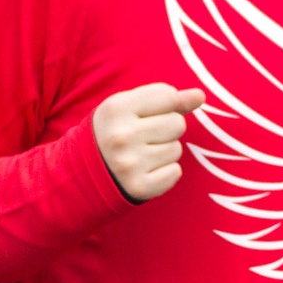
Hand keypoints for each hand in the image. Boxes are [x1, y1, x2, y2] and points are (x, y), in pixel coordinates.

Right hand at [92, 83, 206, 200]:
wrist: (82, 173)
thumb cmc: (112, 132)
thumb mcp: (129, 107)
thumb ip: (166, 99)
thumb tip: (200, 95)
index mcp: (116, 108)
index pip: (169, 96)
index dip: (167, 105)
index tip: (150, 113)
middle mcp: (122, 135)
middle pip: (177, 124)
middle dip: (167, 129)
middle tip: (144, 137)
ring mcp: (130, 164)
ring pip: (177, 149)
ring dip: (165, 151)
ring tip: (142, 154)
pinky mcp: (139, 187)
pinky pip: (175, 173)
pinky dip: (165, 172)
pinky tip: (145, 170)